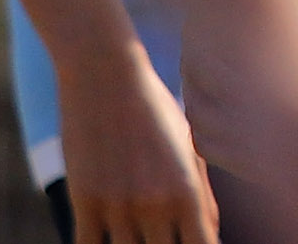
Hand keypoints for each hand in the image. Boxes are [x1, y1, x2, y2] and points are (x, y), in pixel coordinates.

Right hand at [55, 39, 218, 243]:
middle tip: (158, 237)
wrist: (106, 71)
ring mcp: (119, 205)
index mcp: (188, 194)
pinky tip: (102, 239)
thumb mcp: (189, 147)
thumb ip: (203, 196)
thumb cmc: (154, 107)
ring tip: (135, 235)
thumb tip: (212, 234)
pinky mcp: (85, 200)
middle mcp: (157, 205)